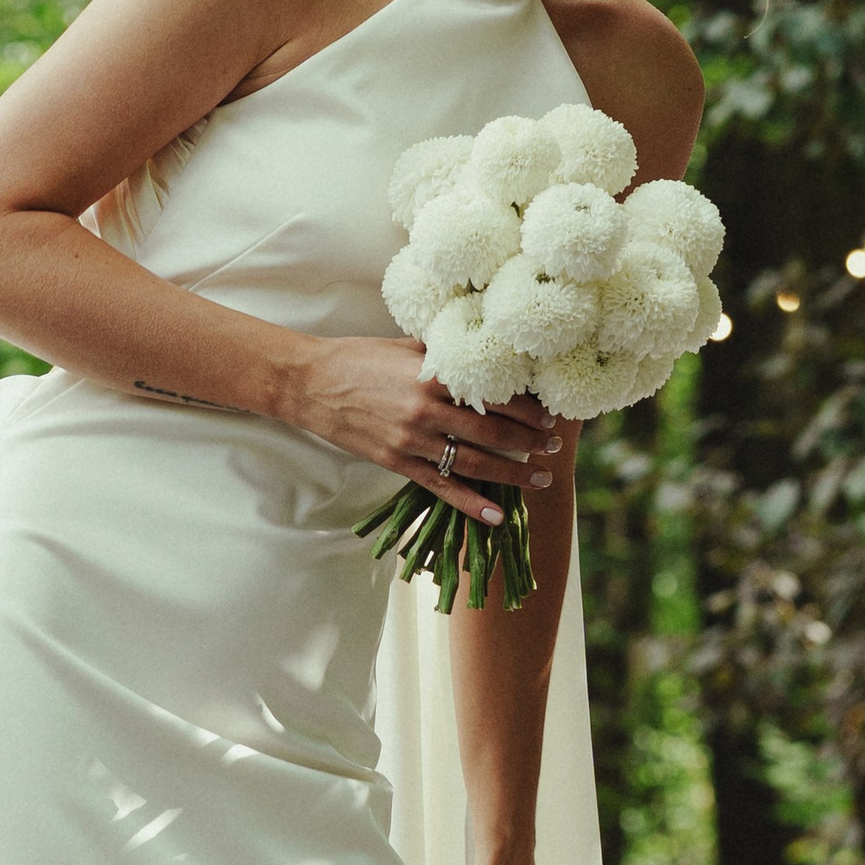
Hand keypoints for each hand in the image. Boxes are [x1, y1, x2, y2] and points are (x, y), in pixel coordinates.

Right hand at [290, 336, 560, 524]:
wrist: (310, 384)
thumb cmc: (358, 358)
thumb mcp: (405, 347)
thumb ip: (444, 357)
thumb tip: (485, 357)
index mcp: (432, 376)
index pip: (492, 393)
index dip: (526, 407)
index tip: (549, 414)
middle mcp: (425, 410)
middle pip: (491, 430)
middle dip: (529, 441)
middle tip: (554, 447)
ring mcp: (411, 440)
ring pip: (473, 462)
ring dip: (512, 473)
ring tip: (540, 479)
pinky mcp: (396, 463)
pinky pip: (440, 488)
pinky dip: (470, 505)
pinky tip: (495, 516)